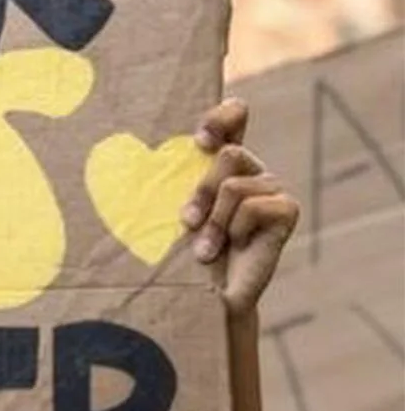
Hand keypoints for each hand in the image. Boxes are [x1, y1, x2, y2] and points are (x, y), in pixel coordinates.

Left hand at [181, 98, 299, 315]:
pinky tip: (235, 247)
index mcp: (221, 161)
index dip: (222, 117)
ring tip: (206, 247)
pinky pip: (254, 205)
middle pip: (229, 154)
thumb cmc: (176, 251)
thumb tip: (123, 148)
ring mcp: (271, 188)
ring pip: (234, 185)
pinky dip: (235, 230)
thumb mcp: (166, 209)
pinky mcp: (286, 210)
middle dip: (202, 192)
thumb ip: (163, 177)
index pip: (235, 114)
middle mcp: (250, 169)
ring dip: (214, 221)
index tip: (199, 141)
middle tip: (188, 222)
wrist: (202, 295)